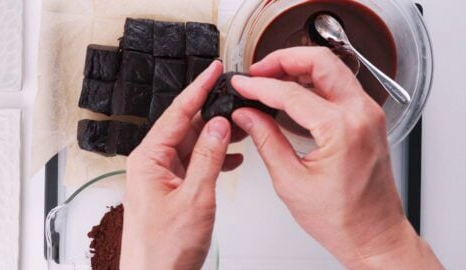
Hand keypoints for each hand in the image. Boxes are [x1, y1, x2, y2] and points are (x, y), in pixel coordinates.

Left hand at [121, 61, 242, 269]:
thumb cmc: (163, 249)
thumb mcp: (194, 198)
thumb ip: (208, 157)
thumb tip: (219, 125)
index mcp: (149, 158)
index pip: (177, 113)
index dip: (198, 88)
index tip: (214, 70)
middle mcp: (153, 163)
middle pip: (185, 126)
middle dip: (212, 113)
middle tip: (237, 101)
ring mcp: (163, 176)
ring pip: (193, 145)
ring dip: (216, 138)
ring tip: (242, 129)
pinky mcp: (173, 188)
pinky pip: (195, 163)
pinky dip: (214, 158)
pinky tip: (232, 158)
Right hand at [231, 47, 442, 268]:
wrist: (373, 234)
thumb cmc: (343, 219)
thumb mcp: (291, 181)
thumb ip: (266, 140)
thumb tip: (247, 115)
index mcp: (342, 130)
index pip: (291, 93)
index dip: (259, 86)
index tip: (242, 86)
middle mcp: (361, 114)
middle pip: (320, 61)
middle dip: (283, 59)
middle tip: (258, 71)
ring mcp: (368, 114)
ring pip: (332, 69)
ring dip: (299, 68)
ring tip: (270, 80)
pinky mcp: (367, 119)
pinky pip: (339, 87)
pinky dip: (313, 83)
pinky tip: (292, 94)